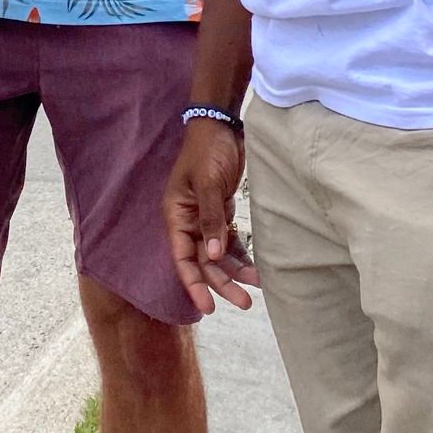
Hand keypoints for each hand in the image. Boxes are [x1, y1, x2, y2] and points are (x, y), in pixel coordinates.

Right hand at [164, 119, 260, 314]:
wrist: (222, 124)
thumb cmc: (207, 150)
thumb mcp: (206, 182)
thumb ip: (210, 218)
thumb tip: (212, 255)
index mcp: (177, 216)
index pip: (182, 258)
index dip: (194, 284)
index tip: (208, 308)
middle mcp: (189, 222)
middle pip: (203, 262)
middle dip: (222, 283)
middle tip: (245, 303)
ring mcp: (206, 218)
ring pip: (218, 255)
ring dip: (234, 271)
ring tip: (256, 287)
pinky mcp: (222, 211)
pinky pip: (230, 241)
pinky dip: (241, 255)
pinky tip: (256, 269)